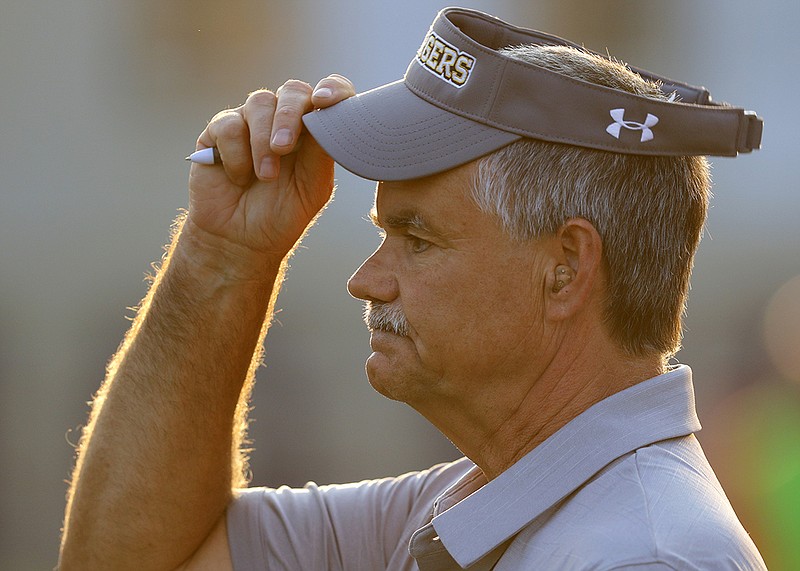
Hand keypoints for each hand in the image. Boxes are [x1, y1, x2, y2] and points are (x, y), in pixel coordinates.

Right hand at [187, 74, 355, 261]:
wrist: (239, 241)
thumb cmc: (282, 216)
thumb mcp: (312, 189)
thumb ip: (322, 153)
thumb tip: (329, 117)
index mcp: (314, 131)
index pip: (330, 94)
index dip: (332, 89)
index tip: (326, 101)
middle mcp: (284, 119)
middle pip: (293, 91)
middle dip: (289, 116)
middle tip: (284, 148)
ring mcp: (251, 122)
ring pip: (259, 102)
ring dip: (262, 142)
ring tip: (264, 176)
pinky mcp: (219, 131)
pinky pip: (228, 124)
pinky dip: (236, 154)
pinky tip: (238, 177)